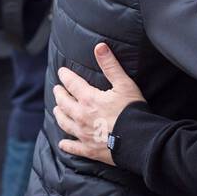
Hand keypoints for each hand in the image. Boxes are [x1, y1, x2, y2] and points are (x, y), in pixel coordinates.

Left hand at [53, 43, 145, 165]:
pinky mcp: (89, 149)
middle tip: (57, 89)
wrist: (139, 140)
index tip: (62, 71)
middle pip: (63, 103)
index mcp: (88, 99)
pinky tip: (63, 144)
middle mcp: (81, 116)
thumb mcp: (124, 84)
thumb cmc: (133, 111)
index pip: (71, 83)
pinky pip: (73, 147)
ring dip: (59, 115)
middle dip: (59, 94)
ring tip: (57, 110)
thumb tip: (99, 46)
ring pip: (64, 123)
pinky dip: (67, 145)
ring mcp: (83, 134)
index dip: (65, 76)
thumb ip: (110, 65)